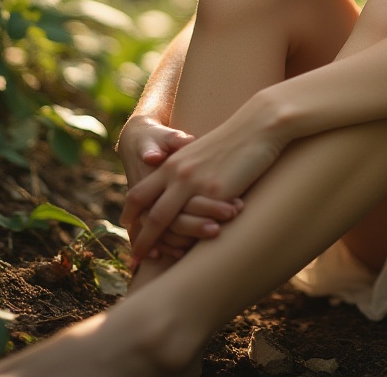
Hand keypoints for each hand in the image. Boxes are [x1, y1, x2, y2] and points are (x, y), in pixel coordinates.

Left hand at [121, 95, 286, 267]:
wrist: (257, 125)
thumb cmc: (231, 140)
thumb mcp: (198, 153)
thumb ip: (182, 171)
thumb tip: (174, 193)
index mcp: (172, 164)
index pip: (139, 194)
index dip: (130, 216)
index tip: (128, 231)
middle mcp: (179, 174)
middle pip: (151, 214)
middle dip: (140, 240)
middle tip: (134, 260)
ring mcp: (198, 184)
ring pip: (172, 222)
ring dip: (165, 245)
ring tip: (160, 261)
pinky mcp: (219, 193)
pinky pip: (201, 223)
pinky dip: (193, 240)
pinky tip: (191, 251)